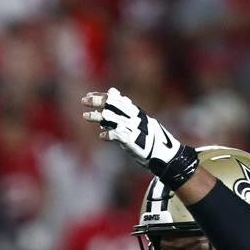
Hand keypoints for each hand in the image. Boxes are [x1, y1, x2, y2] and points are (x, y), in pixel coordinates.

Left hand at [82, 87, 198, 188]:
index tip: (88, 96)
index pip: (117, 100)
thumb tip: (112, 93)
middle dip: (98, 101)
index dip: (102, 96)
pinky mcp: (133, 141)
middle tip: (83, 101)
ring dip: (98, 116)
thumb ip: (124, 110)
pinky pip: (118, 134)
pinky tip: (102, 135)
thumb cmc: (150, 140)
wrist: (165, 156)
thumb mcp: (138, 122)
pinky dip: (108, 134)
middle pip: (114, 105)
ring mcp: (135, 128)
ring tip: (85, 116)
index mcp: (136, 113)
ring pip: (113, 118)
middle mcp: (136, 118)